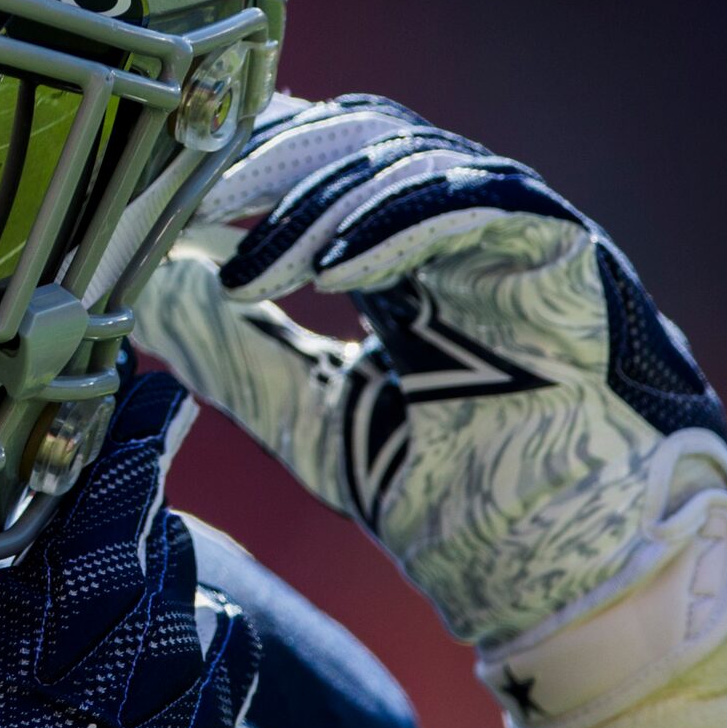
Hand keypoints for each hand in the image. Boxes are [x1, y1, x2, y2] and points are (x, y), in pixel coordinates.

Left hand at [137, 96, 726, 727]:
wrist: (580, 586)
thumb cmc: (470, 513)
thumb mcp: (316, 423)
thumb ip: (237, 354)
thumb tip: (146, 292)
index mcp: (407, 262)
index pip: (321, 167)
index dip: (247, 169)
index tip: (168, 200)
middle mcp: (464, 233)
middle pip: (360, 141)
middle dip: (272, 166)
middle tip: (195, 204)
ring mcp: (521, 237)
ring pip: (413, 160)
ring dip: (321, 201)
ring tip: (253, 261)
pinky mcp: (571, 254)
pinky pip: (483, 201)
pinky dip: (401, 220)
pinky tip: (334, 266)